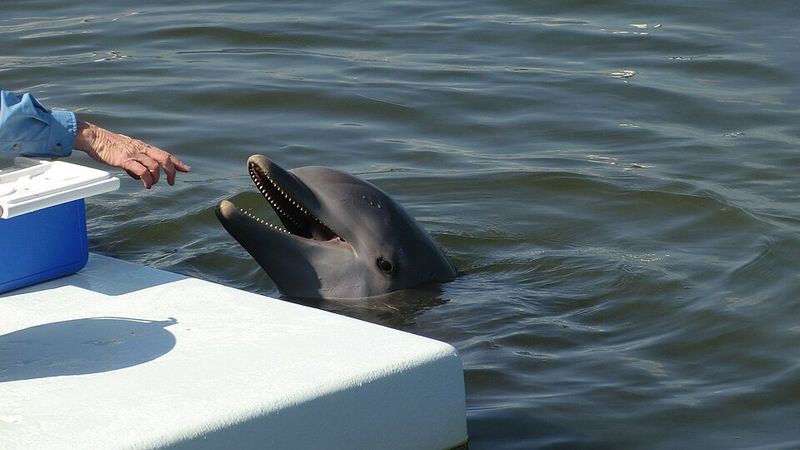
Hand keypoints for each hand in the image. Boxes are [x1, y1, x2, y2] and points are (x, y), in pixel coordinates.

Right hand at [74, 120, 190, 188]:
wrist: (93, 138)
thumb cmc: (106, 146)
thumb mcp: (124, 153)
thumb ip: (134, 164)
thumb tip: (139, 177)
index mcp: (142, 147)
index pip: (164, 154)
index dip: (176, 162)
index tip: (186, 169)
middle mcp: (141, 149)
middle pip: (164, 158)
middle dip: (172, 170)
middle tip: (172, 182)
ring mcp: (134, 153)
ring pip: (155, 166)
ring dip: (156, 178)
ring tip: (151, 184)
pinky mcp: (125, 159)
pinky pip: (141, 170)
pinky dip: (147, 179)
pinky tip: (146, 185)